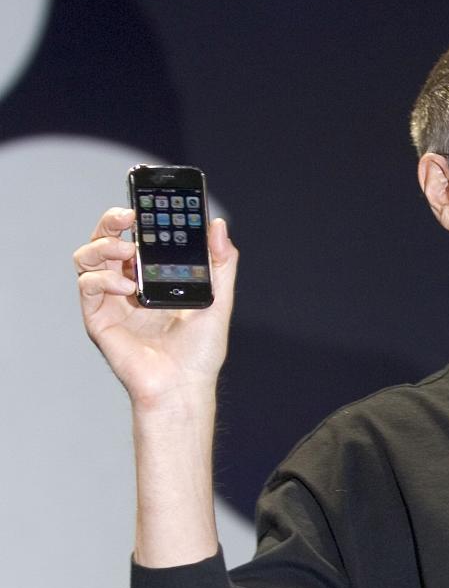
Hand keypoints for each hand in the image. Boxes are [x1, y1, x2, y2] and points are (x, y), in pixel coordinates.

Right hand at [74, 207, 238, 413]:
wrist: (184, 386)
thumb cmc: (200, 350)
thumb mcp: (219, 299)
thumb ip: (221, 263)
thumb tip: (218, 225)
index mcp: (154, 275)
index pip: (138, 235)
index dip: (139, 215)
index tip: (150, 201)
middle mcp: (129, 283)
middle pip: (107, 239)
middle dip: (113, 220)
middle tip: (129, 216)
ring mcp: (111, 300)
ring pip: (88, 256)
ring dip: (104, 246)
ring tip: (128, 253)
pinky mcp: (98, 318)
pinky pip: (87, 286)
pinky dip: (102, 279)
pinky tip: (127, 288)